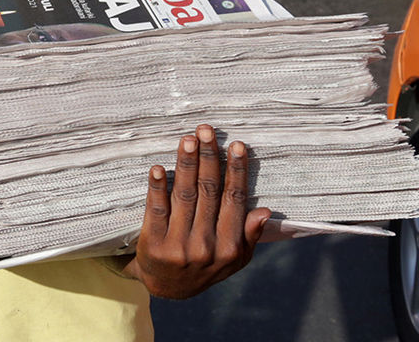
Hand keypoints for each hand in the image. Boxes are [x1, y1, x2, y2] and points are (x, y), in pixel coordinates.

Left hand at [123, 124, 270, 299]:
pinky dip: (157, 187)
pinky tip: (158, 168)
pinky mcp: (153, 243)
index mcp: (229, 247)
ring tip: (187, 140)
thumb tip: (265, 211)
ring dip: (186, 165)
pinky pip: (155, 209)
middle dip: (208, 159)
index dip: (236, 171)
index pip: (234, 200)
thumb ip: (249, 235)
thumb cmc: (204, 265)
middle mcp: (205, 245)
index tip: (236, 146)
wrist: (166, 288)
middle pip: (208, 193)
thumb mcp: (235, 259)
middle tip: (207, 132)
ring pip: (184, 196)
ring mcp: (178, 245)